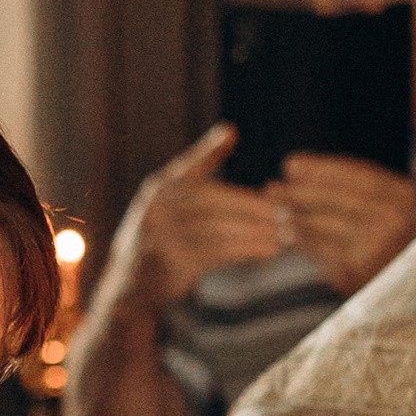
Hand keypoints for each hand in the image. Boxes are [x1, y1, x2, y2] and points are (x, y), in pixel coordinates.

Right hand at [106, 123, 289, 313]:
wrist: (133, 286)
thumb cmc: (165, 238)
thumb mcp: (174, 201)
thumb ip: (200, 169)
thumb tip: (231, 130)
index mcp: (159, 189)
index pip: (188, 165)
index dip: (208, 150)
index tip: (231, 132)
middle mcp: (155, 209)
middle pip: (209, 201)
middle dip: (248, 205)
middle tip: (281, 209)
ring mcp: (161, 237)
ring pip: (216, 230)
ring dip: (253, 232)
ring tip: (283, 233)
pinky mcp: (171, 264)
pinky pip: (215, 254)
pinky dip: (245, 251)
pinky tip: (267, 250)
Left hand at [268, 151, 415, 294]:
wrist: (401, 280)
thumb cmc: (384, 233)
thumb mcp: (380, 202)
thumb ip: (345, 183)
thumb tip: (293, 167)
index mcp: (400, 192)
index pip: (353, 174)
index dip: (318, 168)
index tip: (290, 164)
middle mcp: (393, 216)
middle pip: (334, 198)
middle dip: (298, 191)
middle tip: (272, 187)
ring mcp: (377, 243)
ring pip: (323, 223)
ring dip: (294, 215)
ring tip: (274, 208)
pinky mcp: (358, 266)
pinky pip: (320, 247)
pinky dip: (301, 238)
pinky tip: (287, 232)